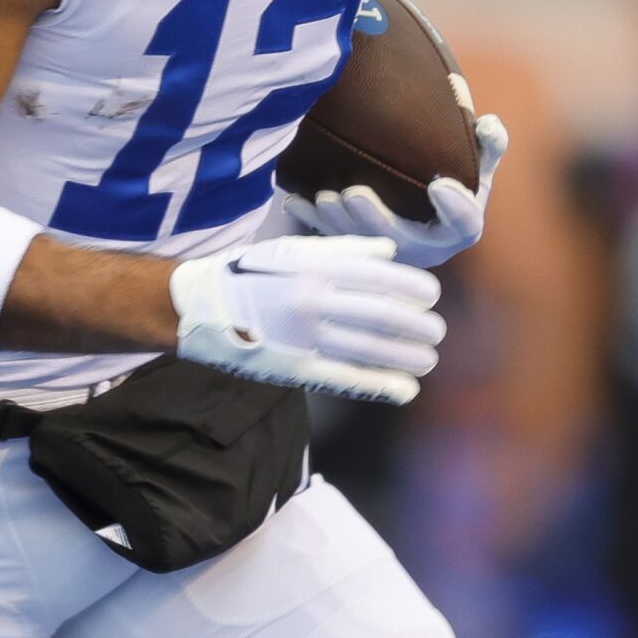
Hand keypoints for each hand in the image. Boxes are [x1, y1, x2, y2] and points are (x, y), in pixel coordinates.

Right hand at [169, 232, 443, 401]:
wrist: (201, 306)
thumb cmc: (251, 272)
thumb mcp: (293, 248)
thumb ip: (344, 250)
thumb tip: (389, 251)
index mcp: (315, 267)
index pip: (380, 277)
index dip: (414, 288)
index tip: (431, 296)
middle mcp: (313, 300)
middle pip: (382, 315)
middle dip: (417, 325)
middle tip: (436, 331)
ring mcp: (305, 337)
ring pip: (370, 349)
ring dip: (406, 356)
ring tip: (427, 359)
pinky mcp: (296, 368)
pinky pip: (346, 378)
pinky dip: (380, 385)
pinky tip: (405, 389)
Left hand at [285, 114, 508, 267]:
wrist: (424, 205)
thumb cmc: (452, 178)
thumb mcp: (477, 162)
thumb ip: (488, 143)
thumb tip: (488, 123)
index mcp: (459, 227)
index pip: (466, 225)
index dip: (456, 209)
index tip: (440, 186)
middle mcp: (426, 248)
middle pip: (402, 241)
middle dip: (375, 220)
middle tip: (353, 194)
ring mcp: (391, 252)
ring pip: (363, 245)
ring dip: (340, 224)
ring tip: (324, 198)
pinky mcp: (361, 250)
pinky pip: (334, 240)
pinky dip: (311, 222)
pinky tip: (294, 201)